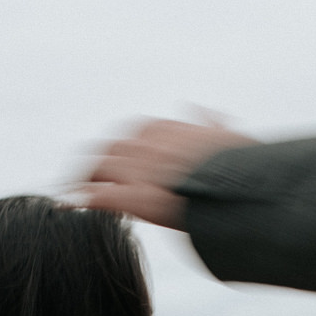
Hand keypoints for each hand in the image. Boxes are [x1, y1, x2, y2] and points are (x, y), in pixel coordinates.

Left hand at [81, 116, 257, 228]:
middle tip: (88, 181)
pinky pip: (100, 196)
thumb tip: (198, 109)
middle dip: (97, 164)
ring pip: (97, 167)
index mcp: (168, 129)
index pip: (134, 134)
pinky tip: (70, 206)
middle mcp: (149, 143)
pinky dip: (83, 199)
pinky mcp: (136, 197)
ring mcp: (141, 169)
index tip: (121, 165)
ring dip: (84, 180)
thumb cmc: (243, 169)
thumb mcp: (229, 138)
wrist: (245, 187)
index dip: (124, 151)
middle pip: (109, 148)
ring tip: (71, 194)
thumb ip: (209, 123)